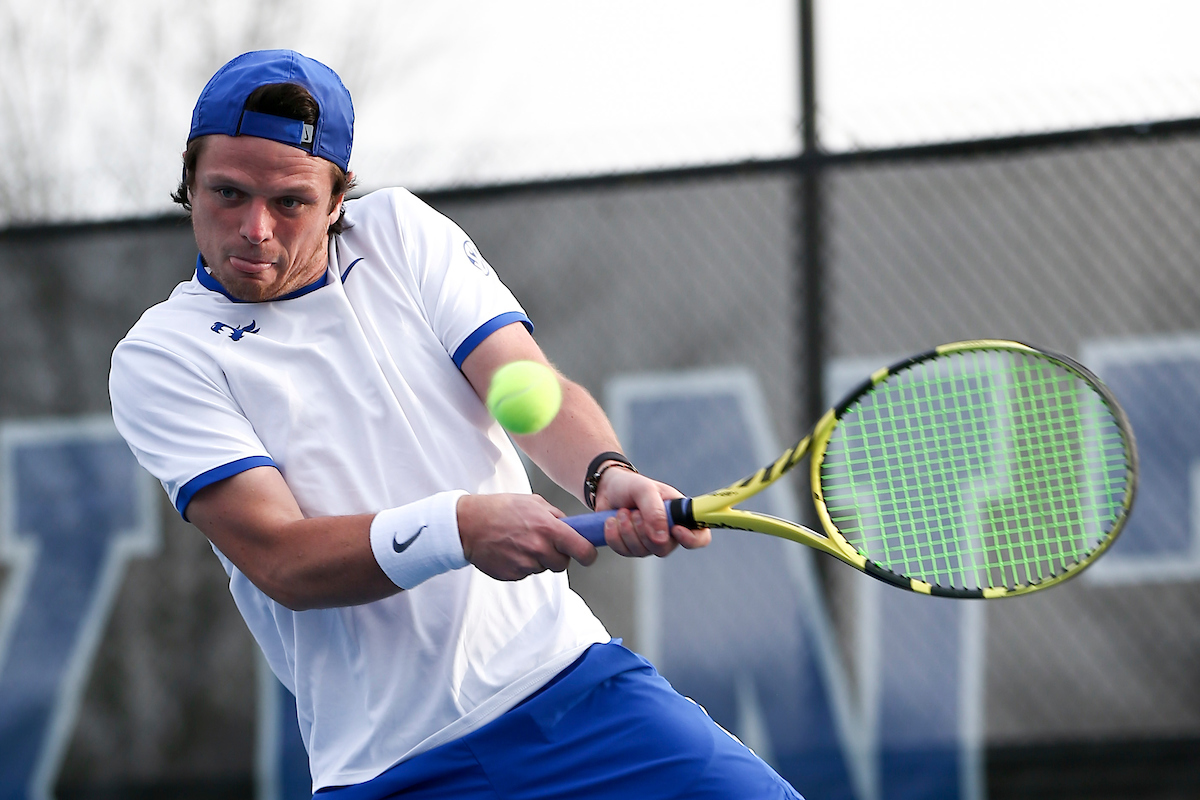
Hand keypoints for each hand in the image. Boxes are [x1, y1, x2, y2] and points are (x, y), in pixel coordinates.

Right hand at [457, 494, 596, 580]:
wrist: (468, 525)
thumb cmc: (499, 509)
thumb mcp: (533, 502)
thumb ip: (556, 515)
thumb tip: (572, 526)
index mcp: (548, 528)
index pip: (583, 550)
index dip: (588, 554)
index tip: (587, 554)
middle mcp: (538, 548)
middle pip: (563, 564)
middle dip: (558, 555)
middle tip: (545, 543)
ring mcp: (525, 564)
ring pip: (543, 568)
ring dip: (538, 559)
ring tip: (521, 542)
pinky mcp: (512, 575)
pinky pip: (527, 573)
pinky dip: (522, 564)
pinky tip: (510, 550)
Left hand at [593, 467, 710, 557]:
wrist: (607, 488)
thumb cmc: (631, 485)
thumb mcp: (644, 489)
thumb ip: (655, 511)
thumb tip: (661, 539)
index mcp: (680, 515)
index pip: (701, 536)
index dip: (692, 539)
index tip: (674, 529)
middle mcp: (668, 532)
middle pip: (664, 549)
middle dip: (643, 531)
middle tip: (633, 512)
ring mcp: (649, 542)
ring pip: (642, 552)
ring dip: (626, 531)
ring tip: (621, 512)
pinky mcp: (631, 547)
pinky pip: (625, 552)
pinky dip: (615, 536)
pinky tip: (611, 522)